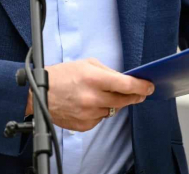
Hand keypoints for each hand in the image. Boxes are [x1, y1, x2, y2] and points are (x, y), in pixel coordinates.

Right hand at [26, 58, 154, 131]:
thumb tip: (125, 79)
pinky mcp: (84, 125)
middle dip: (134, 96)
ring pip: (113, 110)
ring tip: (102, 95)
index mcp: (94, 78)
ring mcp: (89, 113)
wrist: (38, 94)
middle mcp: (93, 98)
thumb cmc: (62, 75)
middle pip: (124, 100)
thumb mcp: (86, 64)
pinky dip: (100, 112)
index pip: (126, 84)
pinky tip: (90, 104)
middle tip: (139, 93)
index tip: (149, 86)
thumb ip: (107, 71)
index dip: (141, 86)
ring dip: (113, 103)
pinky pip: (101, 119)